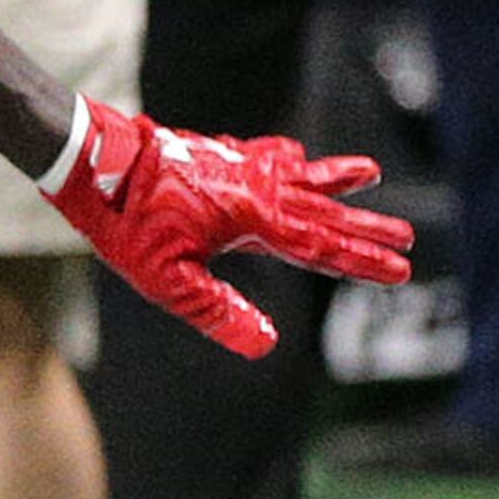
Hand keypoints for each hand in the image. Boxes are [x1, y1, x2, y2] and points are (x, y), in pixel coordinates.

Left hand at [43, 99, 414, 357]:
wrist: (91, 158)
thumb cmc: (124, 222)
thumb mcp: (165, 280)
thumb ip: (218, 311)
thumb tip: (266, 343)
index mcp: (253, 218)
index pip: (319, 246)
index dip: (361, 261)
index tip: (401, 269)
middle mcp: (255, 187)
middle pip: (322, 211)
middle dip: (365, 228)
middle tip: (408, 237)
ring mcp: (235, 165)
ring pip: (300, 177)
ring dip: (337, 181)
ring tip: (371, 172)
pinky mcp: (213, 154)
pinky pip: (264, 155)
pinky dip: (290, 158)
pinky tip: (297, 156)